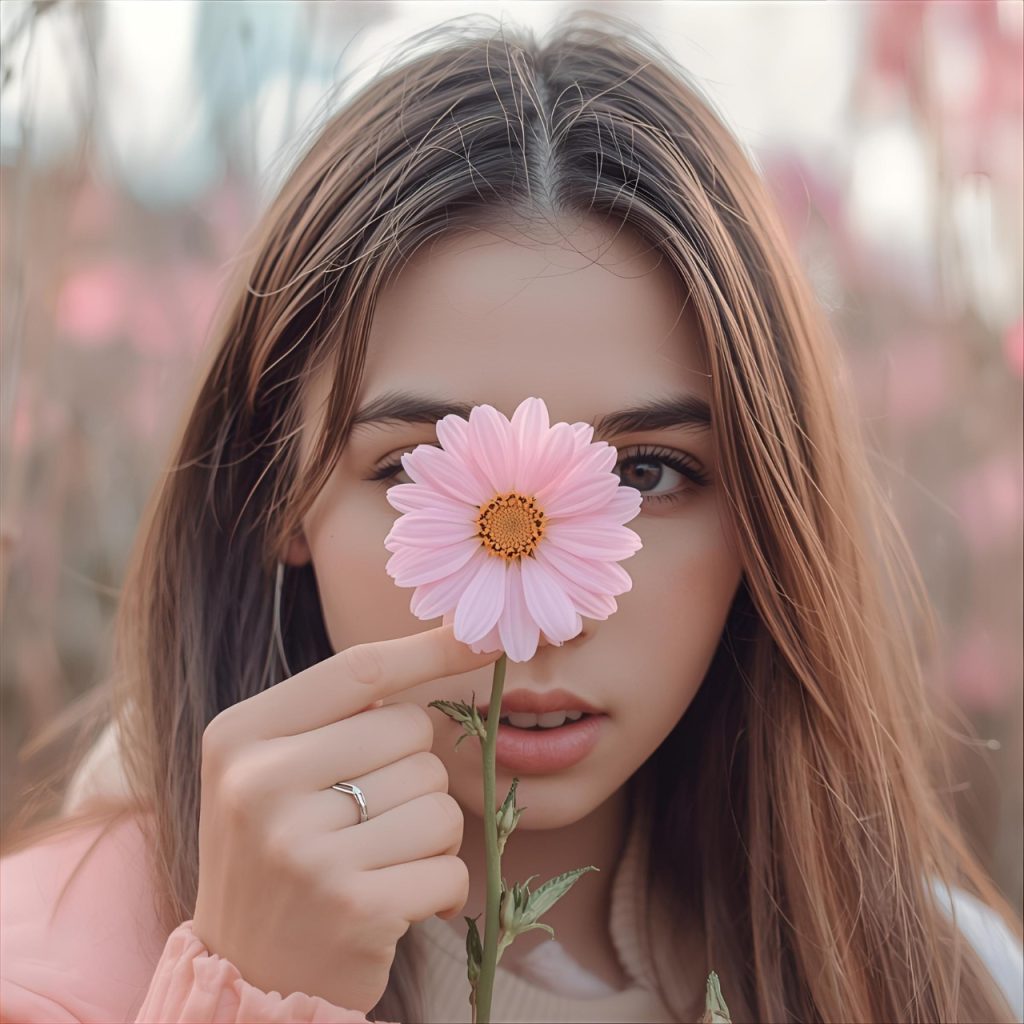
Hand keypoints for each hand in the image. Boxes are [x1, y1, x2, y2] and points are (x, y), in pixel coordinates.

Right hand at [192, 623, 500, 1010]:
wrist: (248, 978)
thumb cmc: (280, 852)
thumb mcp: (276, 769)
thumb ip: (339, 714)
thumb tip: (452, 641)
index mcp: (240, 736)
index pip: (358, 669)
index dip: (430, 649)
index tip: (485, 637)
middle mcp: (261, 785)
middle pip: (412, 729)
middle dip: (417, 770)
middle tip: (373, 819)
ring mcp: (304, 849)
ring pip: (440, 798)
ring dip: (431, 834)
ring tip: (380, 863)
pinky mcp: (353, 907)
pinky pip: (451, 865)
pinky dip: (443, 886)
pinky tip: (401, 903)